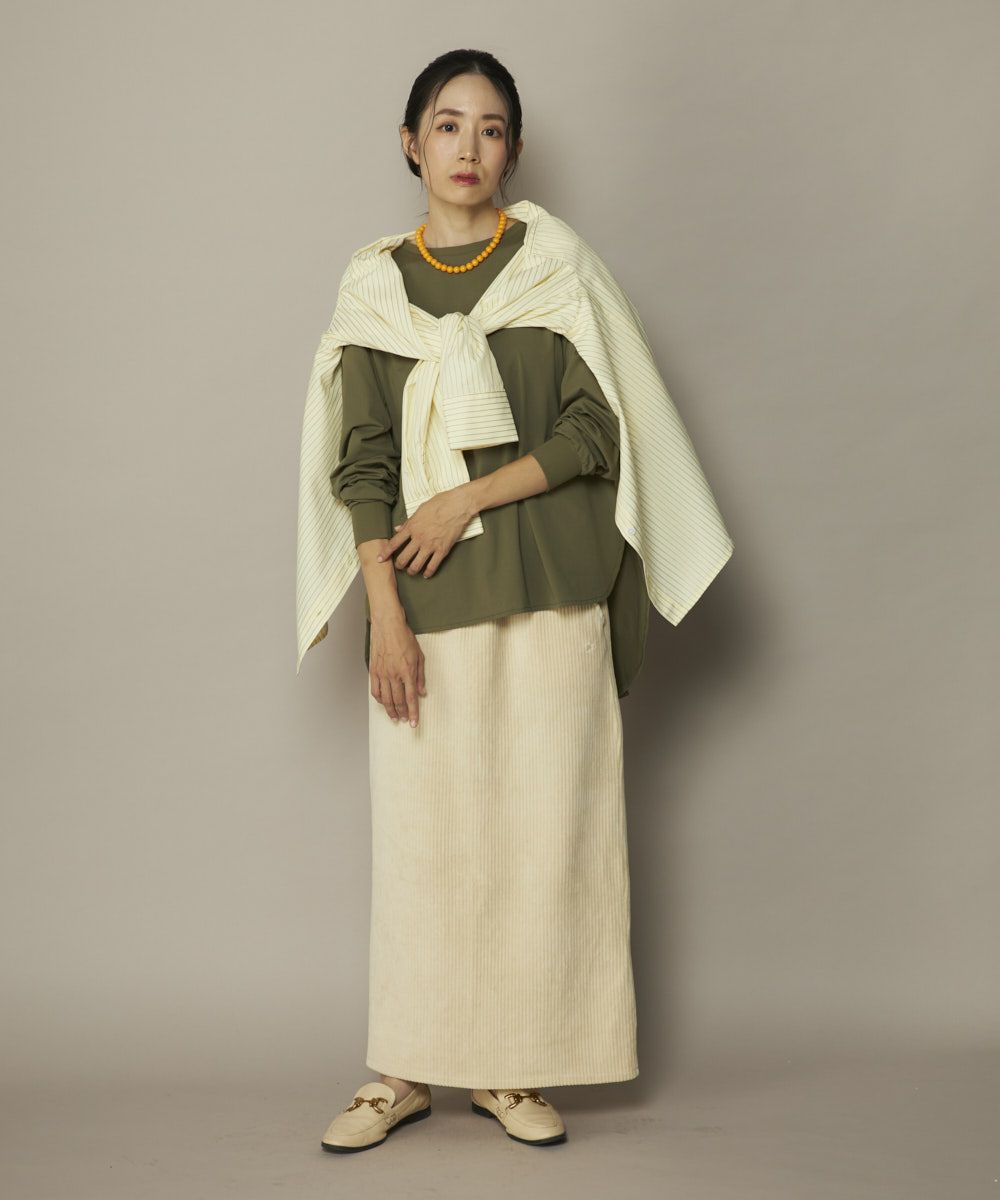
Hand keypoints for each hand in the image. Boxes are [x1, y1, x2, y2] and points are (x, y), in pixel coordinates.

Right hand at [369, 612, 425, 726]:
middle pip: (397, 701)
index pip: (411, 698)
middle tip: (404, 720)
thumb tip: (422, 692)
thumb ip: (421, 676)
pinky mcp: (373, 670)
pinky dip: (379, 699)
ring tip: (394, 717)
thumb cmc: (404, 637)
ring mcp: (382, 673)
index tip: (414, 723)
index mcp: (407, 671)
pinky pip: (375, 690)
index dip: (413, 712)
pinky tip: (383, 703)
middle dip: (402, 713)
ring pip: (385, 698)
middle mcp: (394, 675)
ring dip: (390, 710)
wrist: (388, 625)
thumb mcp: (419, 656)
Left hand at [378, 486, 477, 577]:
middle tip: (399, 566)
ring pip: (416, 565)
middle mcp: (419, 538)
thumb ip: (408, 521)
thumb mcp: (420, 509)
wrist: (458, 505)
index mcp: (412, 527)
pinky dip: (428, 572)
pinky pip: (433, 566)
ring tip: (411, 571)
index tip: (380, 559)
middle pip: (403, 558)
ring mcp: (431, 545)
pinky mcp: (442, 550)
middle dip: (399, 565)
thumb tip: (398, 528)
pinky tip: (426, 574)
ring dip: (411, 571)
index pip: (394, 543)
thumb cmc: (440, 503)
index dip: (385, 553)